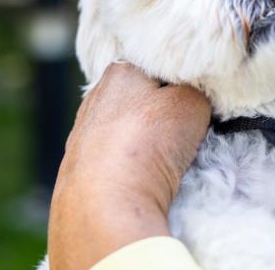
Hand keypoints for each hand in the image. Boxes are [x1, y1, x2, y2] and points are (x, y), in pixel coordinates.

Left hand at [47, 62, 210, 269]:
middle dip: (161, 114)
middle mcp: (94, 99)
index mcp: (119, 72)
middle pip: (142, 101)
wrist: (103, 207)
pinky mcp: (78, 172)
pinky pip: (115, 162)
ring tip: (163, 163)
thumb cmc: (146, 145)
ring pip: (127, 133)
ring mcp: (82, 137)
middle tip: (183, 134)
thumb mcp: (191, 102)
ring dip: (145, 144)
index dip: (181, 84)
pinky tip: (139, 181)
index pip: (159, 67)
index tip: (196, 104)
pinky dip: (129, 169)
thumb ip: (195, 91)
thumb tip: (192, 99)